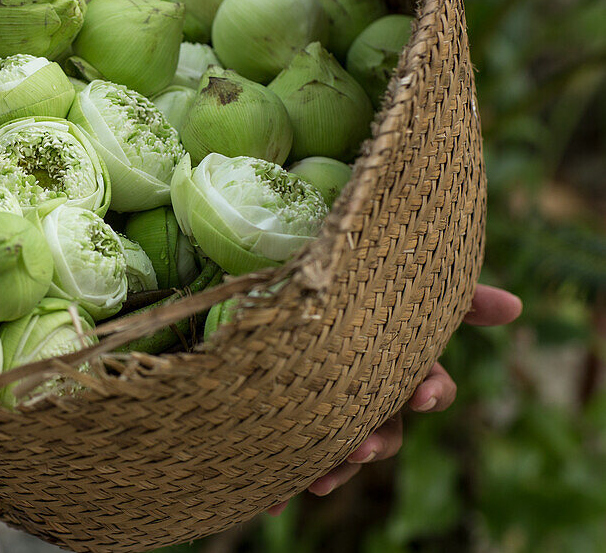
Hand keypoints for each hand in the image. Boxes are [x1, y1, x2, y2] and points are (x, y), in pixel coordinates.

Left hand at [266, 284, 522, 514]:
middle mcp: (374, 395)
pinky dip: (286, 482)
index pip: (431, 388)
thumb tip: (515, 306)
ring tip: (321, 478)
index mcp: (402, 366)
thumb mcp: (404, 284)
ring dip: (337, 467)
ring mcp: (337, 410)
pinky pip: (297, 456)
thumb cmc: (359, 289)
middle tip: (362, 447)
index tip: (421, 394)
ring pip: (345, 450)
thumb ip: (455, 295)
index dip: (431, 393)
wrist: (294, 288)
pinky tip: (272, 503)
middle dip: (378, 442)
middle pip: (387, 430)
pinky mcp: (297, 418)